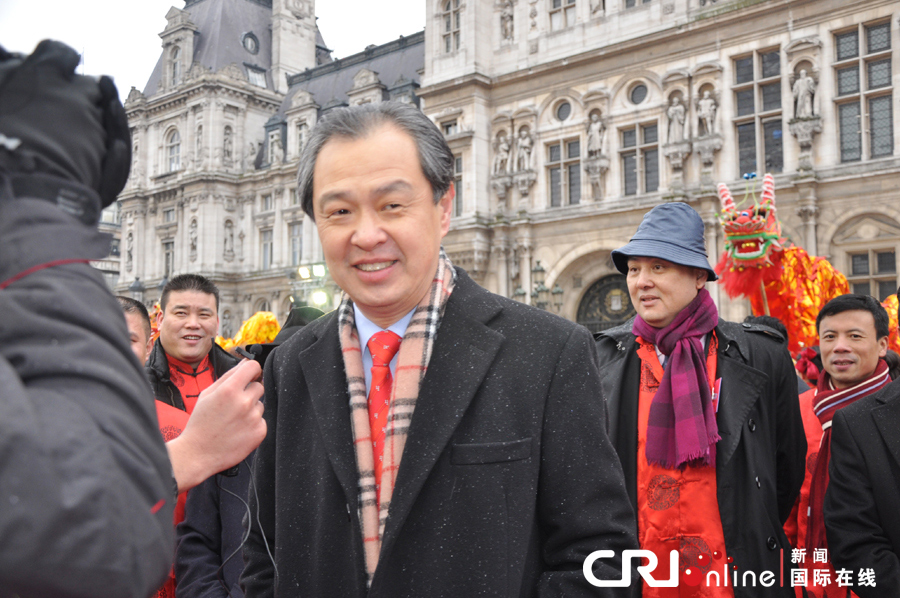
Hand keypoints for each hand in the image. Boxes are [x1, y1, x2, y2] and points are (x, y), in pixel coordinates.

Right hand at [166, 359, 265, 491]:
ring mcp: (254, 418)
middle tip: (234, 404)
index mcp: (229, 390)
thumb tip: (245, 362)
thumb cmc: (201, 423)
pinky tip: (238, 430)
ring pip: (260, 404)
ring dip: (251, 409)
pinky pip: (262, 420)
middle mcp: (244, 402)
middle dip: (249, 392)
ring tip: (233, 420)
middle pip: (259, 386)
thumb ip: (228, 376)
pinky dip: (253, 424)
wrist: (198, 453)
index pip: (253, 367)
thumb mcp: (208, 394)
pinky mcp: (260, 432)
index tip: (250, 375)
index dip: (252, 370)